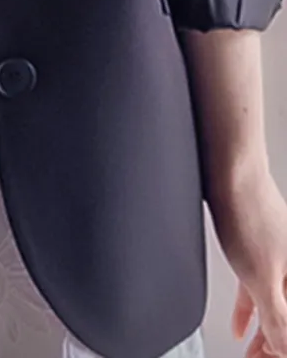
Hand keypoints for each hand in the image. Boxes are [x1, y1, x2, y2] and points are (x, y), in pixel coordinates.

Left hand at [209, 169, 286, 357]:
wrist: (228, 170)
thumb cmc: (249, 214)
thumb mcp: (263, 280)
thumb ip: (279, 320)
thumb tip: (285, 348)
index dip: (283, 350)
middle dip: (277, 345)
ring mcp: (281, 257)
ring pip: (277, 306)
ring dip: (265, 332)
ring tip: (252, 354)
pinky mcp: (261, 249)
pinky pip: (261, 289)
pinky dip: (253, 310)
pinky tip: (241, 327)